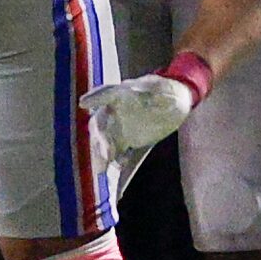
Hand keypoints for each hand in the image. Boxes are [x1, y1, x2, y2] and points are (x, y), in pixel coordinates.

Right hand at [80, 71, 197, 185]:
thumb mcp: (166, 90)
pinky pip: (115, 151)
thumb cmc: (171, 93)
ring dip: (101, 153)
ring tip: (102, 169)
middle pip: (101, 122)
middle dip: (100, 138)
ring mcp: (119, 126)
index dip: (95, 97)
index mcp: (124, 93)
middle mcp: (116, 110)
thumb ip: (156, 93)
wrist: (177, 106)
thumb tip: (142, 94)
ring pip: (104, 140)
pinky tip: (121, 165)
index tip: (83, 103)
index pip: (107, 93)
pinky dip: (115, 159)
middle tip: (106, 154)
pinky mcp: (125, 140)